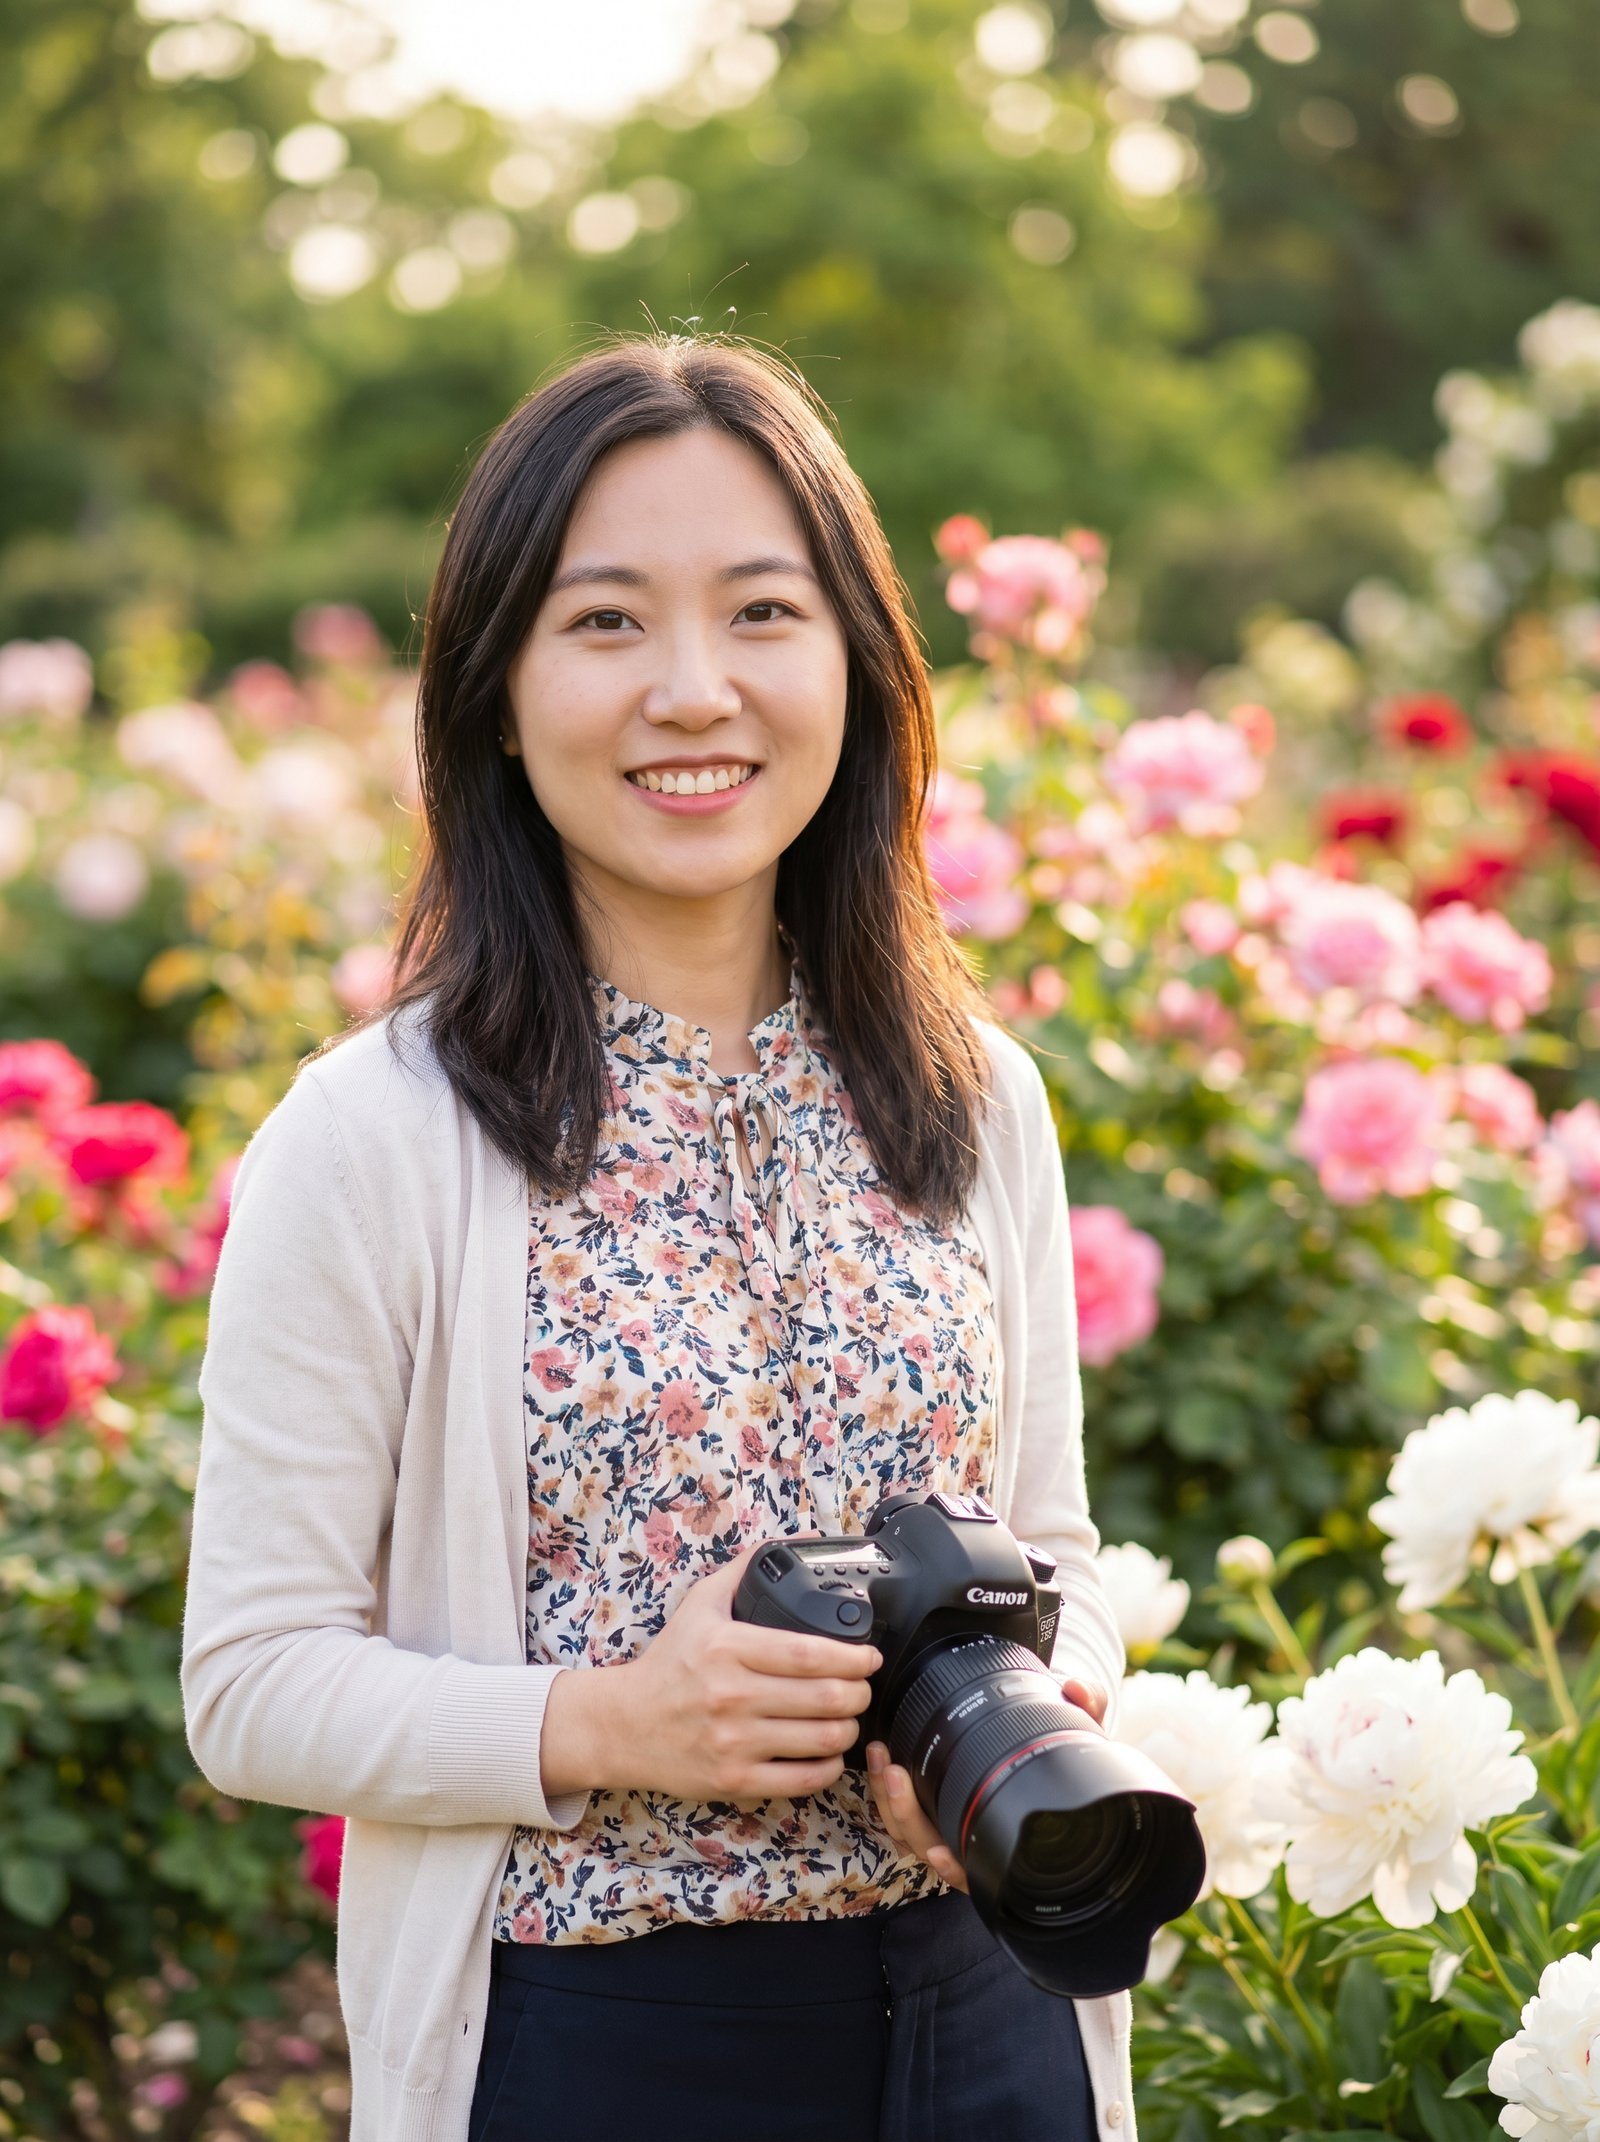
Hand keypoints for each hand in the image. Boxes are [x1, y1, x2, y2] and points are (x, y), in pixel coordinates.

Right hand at [597, 1534, 880, 1809]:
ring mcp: (733, 1742)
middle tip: (863, 1686)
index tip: (869, 1656)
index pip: (810, 1654)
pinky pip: (802, 1781)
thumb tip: (797, 1540)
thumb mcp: (700, 1604)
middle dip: (859, 1692)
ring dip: (849, 1729)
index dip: (854, 1657)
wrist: (623, 1723)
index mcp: (729, 1648)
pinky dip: (828, 1767)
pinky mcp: (734, 1780)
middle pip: (826, 1698)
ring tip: (849, 1717)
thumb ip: (746, 1570)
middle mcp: (732, 1696)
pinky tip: (828, 1753)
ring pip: (821, 1740)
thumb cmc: (668, 1663)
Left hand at [864, 1674, 1109, 1894]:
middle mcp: (977, 1840)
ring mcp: (950, 1825)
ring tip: (883, 1760)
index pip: (983, 1871)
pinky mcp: (931, 1806)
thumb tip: (1077, 1689)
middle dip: (906, 1815)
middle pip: (930, 1848)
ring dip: (889, 1799)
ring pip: (908, 1831)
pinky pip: (902, 1816)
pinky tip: (882, 1770)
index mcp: (1010, 1837)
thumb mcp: (1081, 1733)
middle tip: (896, 1773)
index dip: (959, 1870)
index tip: (940, 1851)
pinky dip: (886, 1797)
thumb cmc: (1062, 1754)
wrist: (1048, 1745)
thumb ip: (1087, 1708)